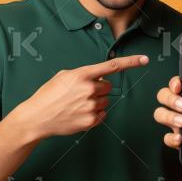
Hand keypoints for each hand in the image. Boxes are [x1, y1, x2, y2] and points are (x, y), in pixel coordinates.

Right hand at [16, 55, 148, 138]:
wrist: (37, 117)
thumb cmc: (48, 94)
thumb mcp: (64, 76)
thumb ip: (84, 74)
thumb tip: (99, 77)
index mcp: (82, 74)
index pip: (112, 66)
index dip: (131, 62)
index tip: (145, 59)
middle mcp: (89, 89)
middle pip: (108, 87)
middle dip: (98, 89)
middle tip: (80, 94)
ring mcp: (91, 106)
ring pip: (105, 101)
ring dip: (95, 102)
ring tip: (76, 105)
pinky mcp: (91, 121)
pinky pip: (102, 115)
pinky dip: (94, 114)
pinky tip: (78, 114)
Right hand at [153, 76, 181, 171]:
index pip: (178, 83)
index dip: (175, 82)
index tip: (180, 84)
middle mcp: (181, 107)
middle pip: (164, 96)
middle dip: (171, 98)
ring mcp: (177, 123)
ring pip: (160, 114)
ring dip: (169, 116)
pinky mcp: (177, 140)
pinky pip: (166, 137)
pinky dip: (171, 138)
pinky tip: (180, 139)